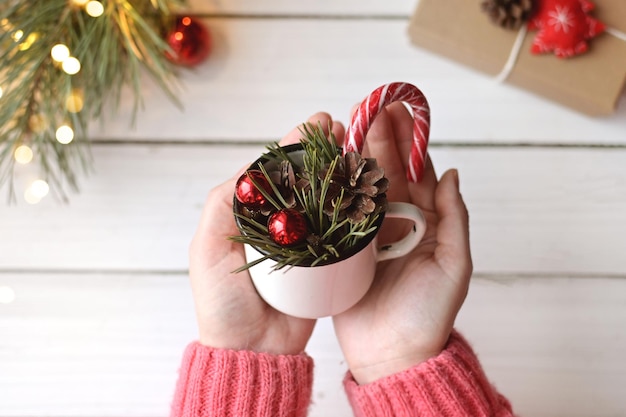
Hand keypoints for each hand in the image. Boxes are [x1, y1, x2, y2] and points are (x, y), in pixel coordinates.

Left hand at [189, 112, 344, 354]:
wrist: (252, 349)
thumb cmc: (222, 303)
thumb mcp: (207, 247)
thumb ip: (223, 204)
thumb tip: (250, 171)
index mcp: (245, 216)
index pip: (270, 171)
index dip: (292, 145)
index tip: (314, 123)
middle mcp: (274, 224)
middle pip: (299, 179)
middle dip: (319, 150)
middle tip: (339, 127)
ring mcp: (299, 242)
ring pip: (320, 199)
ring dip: (336, 171)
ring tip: (352, 146)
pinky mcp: (322, 262)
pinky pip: (335, 229)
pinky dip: (347, 208)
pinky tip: (360, 188)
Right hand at [332, 103, 471, 383]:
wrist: (392, 354)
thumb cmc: (429, 314)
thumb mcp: (455, 265)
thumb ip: (455, 219)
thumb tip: (452, 173)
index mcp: (426, 222)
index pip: (418, 172)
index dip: (408, 141)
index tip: (399, 111)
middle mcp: (397, 223)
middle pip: (387, 172)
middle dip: (379, 138)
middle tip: (369, 106)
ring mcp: (368, 235)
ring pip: (362, 186)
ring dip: (356, 155)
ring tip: (348, 124)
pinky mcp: (343, 250)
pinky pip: (339, 213)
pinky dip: (334, 188)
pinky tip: (327, 164)